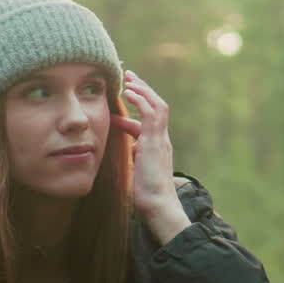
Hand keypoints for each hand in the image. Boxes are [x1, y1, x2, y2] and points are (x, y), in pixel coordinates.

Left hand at [111, 70, 190, 244]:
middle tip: (130, 77)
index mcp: (158, 147)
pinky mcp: (155, 141)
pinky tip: (130, 92)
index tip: (121, 102)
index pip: (149, 121)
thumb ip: (133, 160)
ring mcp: (161, 139)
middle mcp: (162, 140)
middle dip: (144, 90)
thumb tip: (126, 153)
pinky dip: (142, 100)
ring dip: (144, 90)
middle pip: (158, 107)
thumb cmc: (147, 196)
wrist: (158, 205)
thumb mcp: (136, 173)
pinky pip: (151, 113)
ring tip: (130, 79)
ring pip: (157, 105)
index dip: (137, 109)